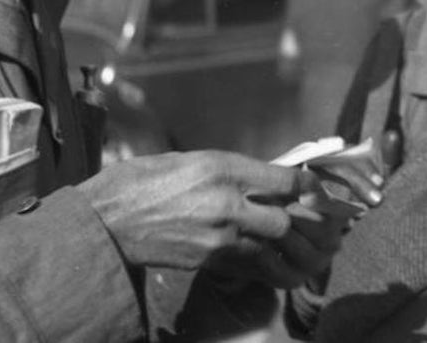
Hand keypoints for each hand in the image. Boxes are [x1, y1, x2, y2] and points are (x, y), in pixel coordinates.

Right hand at [77, 151, 300, 272]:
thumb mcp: (195, 159)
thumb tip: (267, 179)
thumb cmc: (147, 179)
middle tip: (315, 222)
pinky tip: (281, 266)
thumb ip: (233, 170)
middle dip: (302, 222)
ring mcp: (217, 237)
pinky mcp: (208, 262)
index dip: (309, 187)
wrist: (109, 219)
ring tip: (308, 249)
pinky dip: (269, 266)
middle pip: (285, 219)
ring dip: (290, 248)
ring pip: (271, 248)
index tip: (318, 190)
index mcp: (223, 169)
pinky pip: (251, 267)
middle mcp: (225, 204)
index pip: (284, 180)